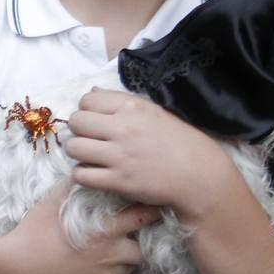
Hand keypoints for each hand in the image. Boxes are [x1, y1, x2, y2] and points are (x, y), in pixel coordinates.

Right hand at [0, 182, 153, 273]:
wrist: (20, 265)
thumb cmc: (35, 230)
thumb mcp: (53, 200)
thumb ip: (73, 185)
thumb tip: (84, 168)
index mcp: (104, 226)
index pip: (142, 215)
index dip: (151, 206)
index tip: (151, 199)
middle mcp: (111, 248)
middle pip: (147, 239)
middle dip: (151, 229)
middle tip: (148, 219)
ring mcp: (105, 266)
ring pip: (137, 259)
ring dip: (137, 248)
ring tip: (130, 237)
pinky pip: (121, 272)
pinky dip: (122, 263)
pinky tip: (112, 254)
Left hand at [65, 89, 230, 219]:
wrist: (199, 176)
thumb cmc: (181, 142)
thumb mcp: (155, 112)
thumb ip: (122, 103)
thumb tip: (92, 92)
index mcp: (133, 107)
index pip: (88, 100)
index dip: (87, 109)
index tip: (96, 120)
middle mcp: (123, 128)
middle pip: (76, 122)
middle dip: (79, 130)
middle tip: (90, 138)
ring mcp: (119, 156)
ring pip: (73, 147)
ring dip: (78, 152)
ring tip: (90, 156)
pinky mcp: (118, 181)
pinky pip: (81, 175)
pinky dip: (83, 175)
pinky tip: (95, 173)